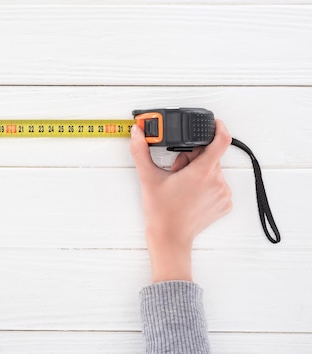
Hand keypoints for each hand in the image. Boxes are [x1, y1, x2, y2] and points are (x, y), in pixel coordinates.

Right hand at [130, 119, 232, 282]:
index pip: (221, 141)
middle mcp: (217, 181)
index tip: (214, 123)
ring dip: (199, 171)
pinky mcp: (225, 204)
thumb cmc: (161, 211)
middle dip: (193, 158)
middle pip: (210, 156)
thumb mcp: (148, 177)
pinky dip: (206, 185)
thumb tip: (137, 133)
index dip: (219, 128)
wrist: (170, 238)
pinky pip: (218, 185)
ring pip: (213, 170)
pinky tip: (191, 194)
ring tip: (182, 185)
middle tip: (177, 170)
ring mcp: (223, 194)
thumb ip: (141, 151)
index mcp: (201, 172)